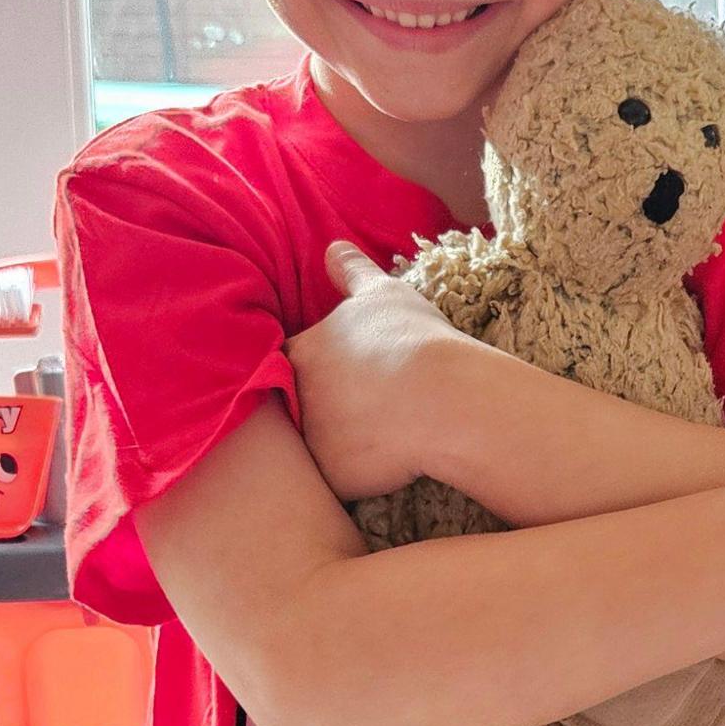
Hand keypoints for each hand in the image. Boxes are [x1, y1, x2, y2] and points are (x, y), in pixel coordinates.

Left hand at [285, 241, 469, 500]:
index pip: (283, 362)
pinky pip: (335, 480)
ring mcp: (309, 440)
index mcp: (300, 352)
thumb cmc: (414, 339)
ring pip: (308, 447)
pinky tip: (383, 464)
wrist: (441, 398)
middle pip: (287, 406)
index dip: (305, 369)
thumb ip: (352, 271)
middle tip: (356, 408)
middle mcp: (294, 396)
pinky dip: (353, 475)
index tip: (336, 374)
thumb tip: (332, 245)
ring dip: (330, 443)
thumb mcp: (384, 294)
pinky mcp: (330, 477)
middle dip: (311, 408)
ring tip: (371, 438)